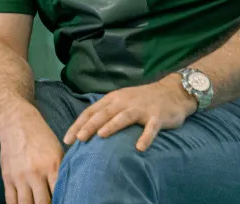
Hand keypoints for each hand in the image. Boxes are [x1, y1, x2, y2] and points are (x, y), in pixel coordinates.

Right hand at [0, 109, 64, 203]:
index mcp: (52, 166)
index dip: (64, 203)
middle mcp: (35, 173)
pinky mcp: (7, 177)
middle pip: (43, 203)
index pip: (61, 195)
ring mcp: (19, 176)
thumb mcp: (57, 152)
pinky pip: (11, 200)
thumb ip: (61, 173)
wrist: (16, 122)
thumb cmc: (41, 137)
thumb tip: (69, 193)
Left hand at [63, 75, 195, 151]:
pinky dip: (146, 137)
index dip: (78, 124)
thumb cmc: (142, 100)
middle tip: (78, 139)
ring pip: (123, 117)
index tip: (67, 139)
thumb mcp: (121, 101)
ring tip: (101, 136)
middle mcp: (124, 102)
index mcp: (113, 99)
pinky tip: (140, 148)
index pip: (91, 112)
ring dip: (112, 126)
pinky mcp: (157, 116)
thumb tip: (87, 128)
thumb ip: (107, 112)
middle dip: (89, 126)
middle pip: (103, 114)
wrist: (172, 91)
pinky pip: (151, 128)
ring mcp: (141, 108)